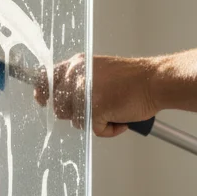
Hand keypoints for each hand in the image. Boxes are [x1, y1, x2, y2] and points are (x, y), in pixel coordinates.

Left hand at [34, 54, 160, 136]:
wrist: (154, 82)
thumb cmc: (133, 79)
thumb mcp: (98, 71)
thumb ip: (79, 80)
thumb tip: (62, 98)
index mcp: (77, 64)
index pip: (45, 78)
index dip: (42, 93)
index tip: (42, 100)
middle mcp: (77, 76)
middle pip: (59, 107)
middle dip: (77, 113)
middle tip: (100, 106)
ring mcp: (84, 93)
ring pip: (76, 121)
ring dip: (94, 121)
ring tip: (113, 109)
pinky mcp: (94, 110)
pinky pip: (94, 131)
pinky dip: (109, 130)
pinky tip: (121, 117)